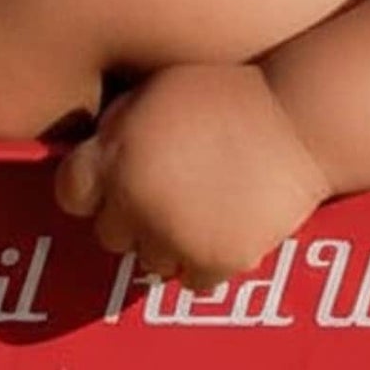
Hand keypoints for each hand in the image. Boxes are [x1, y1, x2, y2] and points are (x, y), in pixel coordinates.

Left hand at [53, 61, 332, 290]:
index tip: (112, 184)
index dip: (91, 188)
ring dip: (168, 242)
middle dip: (132, 216)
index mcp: (118, 153)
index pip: (71, 192)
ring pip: (150, 262)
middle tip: (169, 191)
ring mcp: (174, 235)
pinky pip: (192, 280)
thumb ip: (119, 125)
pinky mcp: (213, 261)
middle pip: (109, 235)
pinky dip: (207, 261)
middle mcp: (137, 199)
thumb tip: (95, 153)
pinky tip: (225, 226)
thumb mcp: (159, 88)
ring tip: (202, 207)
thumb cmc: (227, 93)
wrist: (298, 118)